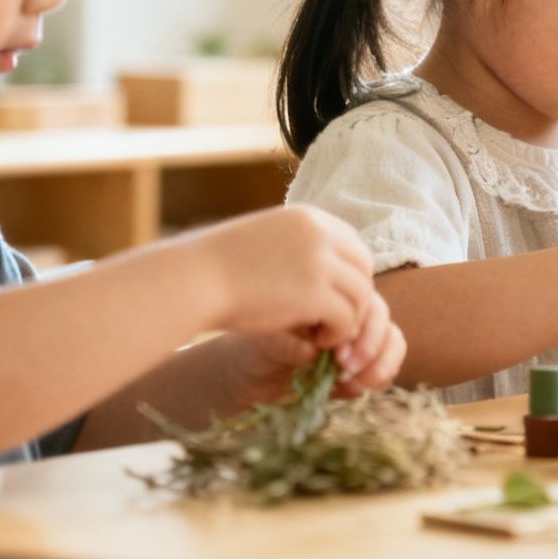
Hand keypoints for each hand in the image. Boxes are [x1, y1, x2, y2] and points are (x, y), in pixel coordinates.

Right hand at [183, 204, 384, 352]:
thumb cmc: (216, 265)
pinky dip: (338, 334)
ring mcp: (321, 262)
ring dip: (348, 319)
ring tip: (324, 333)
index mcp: (308, 217)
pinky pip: (348, 318)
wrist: (194, 278)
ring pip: (361, 295)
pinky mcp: (316, 294)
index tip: (333, 297)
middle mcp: (320, 233)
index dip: (348, 274)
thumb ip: (296, 247)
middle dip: (355, 297)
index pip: (352, 244)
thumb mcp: (264, 240)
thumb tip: (323, 267)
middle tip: (336, 320)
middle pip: (363, 267)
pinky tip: (317, 341)